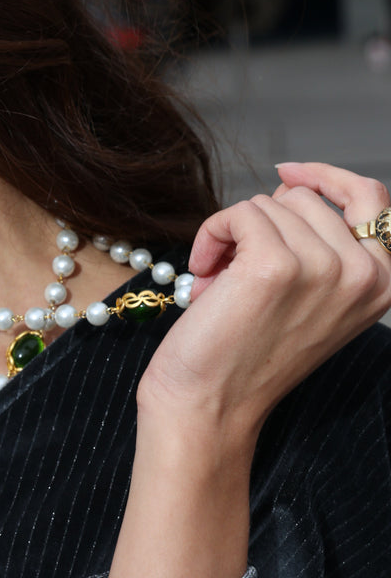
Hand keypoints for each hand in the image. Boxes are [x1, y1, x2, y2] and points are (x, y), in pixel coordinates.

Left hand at [137, 161, 390, 439]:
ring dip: (233, 235)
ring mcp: (323, 269)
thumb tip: (293, 188)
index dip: (327, 177)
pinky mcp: (275, 266)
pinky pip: (238, 214)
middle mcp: (362, 276)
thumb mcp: (310, 298)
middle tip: (239, 273)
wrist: (208, 405)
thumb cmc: (246, 355)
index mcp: (381, 284)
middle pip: (305, 198)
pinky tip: (205, 275)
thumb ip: (322, 247)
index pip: (372, 198)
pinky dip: (211, 236)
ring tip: (223, 284)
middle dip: (263, 225)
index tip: (288, 173)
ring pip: (268, 204)